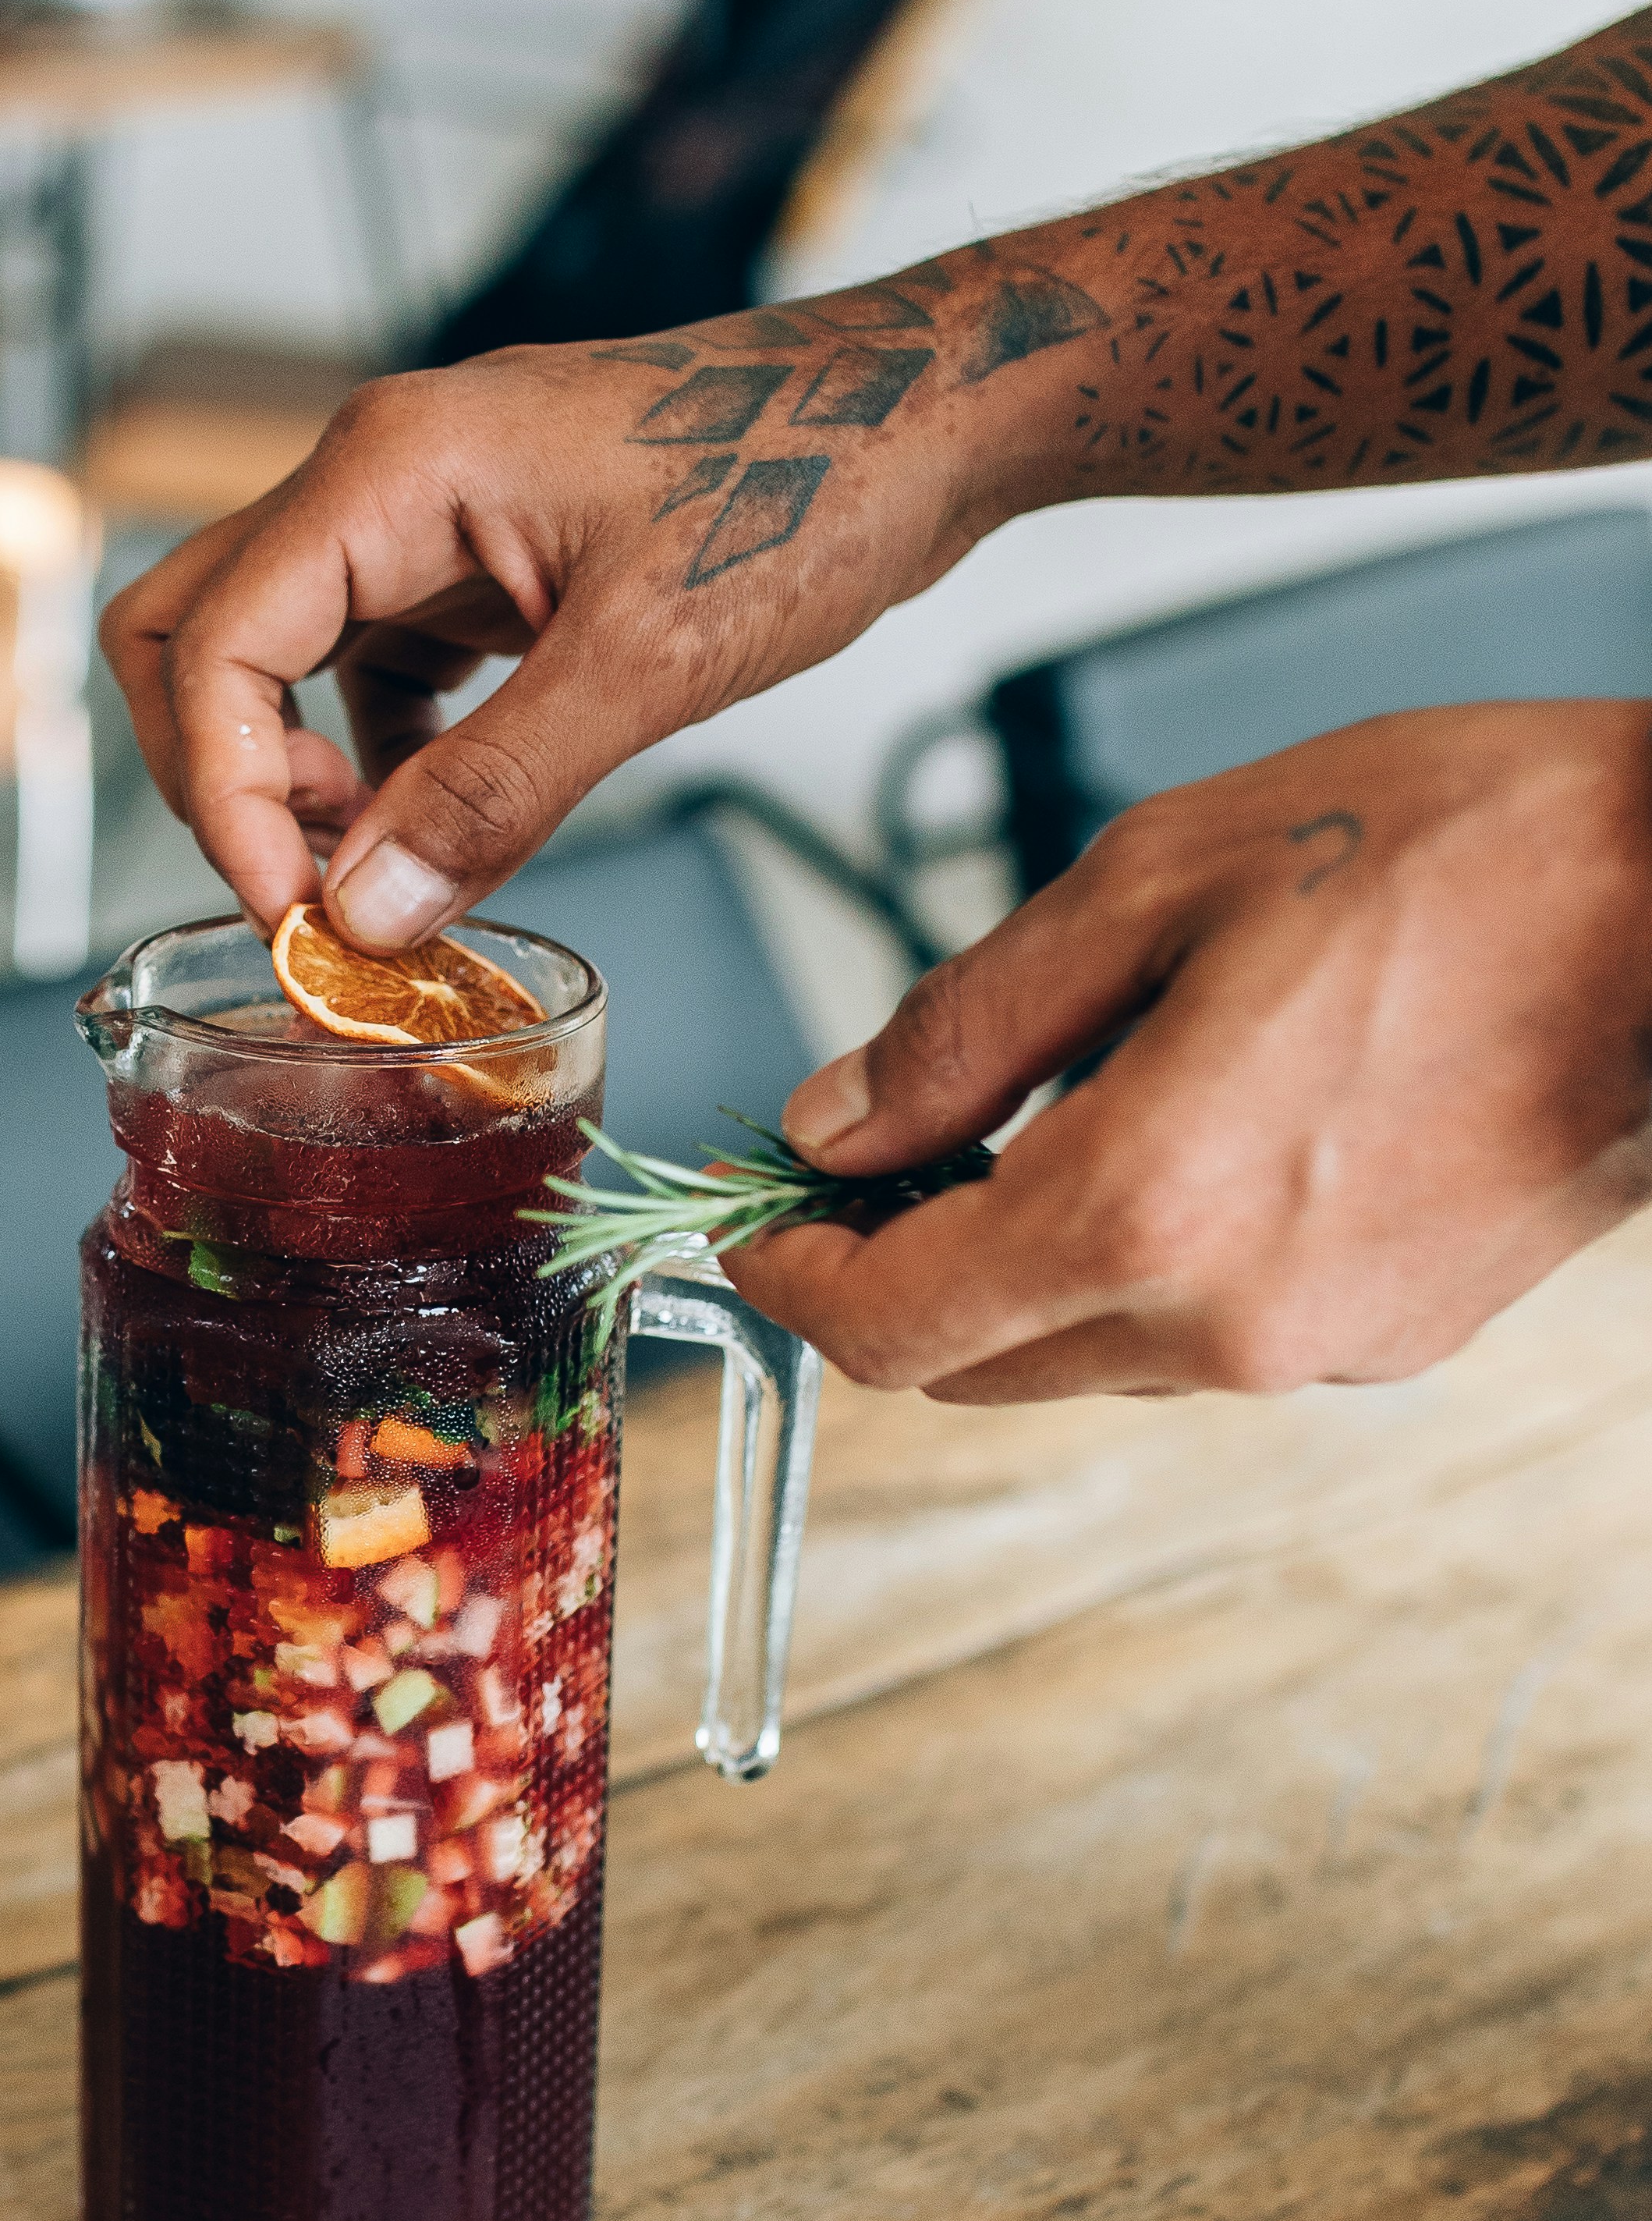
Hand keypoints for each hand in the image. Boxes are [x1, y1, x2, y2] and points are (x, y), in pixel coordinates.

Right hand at [100, 287, 1068, 943]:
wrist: (924, 410)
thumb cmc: (809, 480)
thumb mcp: (649, 662)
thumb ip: (494, 792)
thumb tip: (366, 915)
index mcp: (389, 468)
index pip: (212, 642)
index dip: (224, 794)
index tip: (293, 913)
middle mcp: (382, 475)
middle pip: (194, 630)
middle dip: (220, 773)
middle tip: (308, 890)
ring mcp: (428, 513)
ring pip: (274, 651)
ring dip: (292, 769)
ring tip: (377, 872)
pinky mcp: (481, 554)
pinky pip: (370, 662)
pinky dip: (376, 754)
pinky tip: (441, 822)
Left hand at [736, 707, 1651, 1401]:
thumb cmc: (1468, 854)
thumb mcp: (1160, 877)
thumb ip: (970, 1021)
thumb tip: (834, 1119)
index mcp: (1147, 1212)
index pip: (888, 1328)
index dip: (787, 1280)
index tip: (752, 1220)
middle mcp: (1230, 1323)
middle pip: (973, 1366)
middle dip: (890, 1272)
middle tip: (857, 1156)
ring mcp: (1325, 1345)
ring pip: (1088, 1352)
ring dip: (1017, 1263)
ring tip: (1016, 1114)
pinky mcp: (1400, 1332)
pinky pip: (1207, 1327)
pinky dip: (1141, 1257)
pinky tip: (1168, 1126)